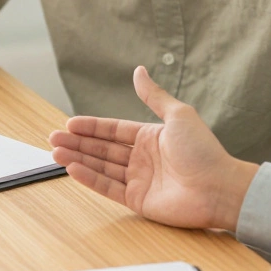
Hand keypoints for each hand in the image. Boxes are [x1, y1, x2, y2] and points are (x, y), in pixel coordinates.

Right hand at [48, 66, 258, 229]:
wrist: (218, 187)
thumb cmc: (203, 150)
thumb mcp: (178, 115)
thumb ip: (153, 95)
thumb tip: (139, 70)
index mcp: (151, 137)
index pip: (113, 130)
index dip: (91, 127)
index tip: (69, 124)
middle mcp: (143, 158)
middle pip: (103, 149)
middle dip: (78, 143)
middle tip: (52, 139)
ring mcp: (139, 180)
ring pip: (101, 167)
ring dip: (78, 159)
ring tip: (55, 153)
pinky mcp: (138, 200)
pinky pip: (108, 188)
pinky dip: (90, 179)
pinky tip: (72, 169)